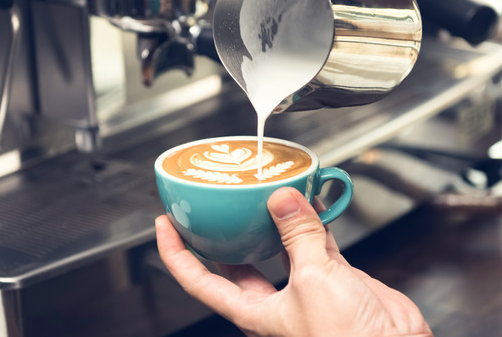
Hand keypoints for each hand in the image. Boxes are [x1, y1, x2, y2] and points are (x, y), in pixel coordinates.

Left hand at [155, 187, 432, 336]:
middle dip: (226, 231)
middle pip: (238, 261)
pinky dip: (316, 220)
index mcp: (255, 312)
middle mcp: (276, 301)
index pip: (200, 281)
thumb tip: (283, 200)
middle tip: (215, 201)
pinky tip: (314, 200)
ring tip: (266, 190)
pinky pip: (318, 242)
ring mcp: (307, 288)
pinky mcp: (336, 278)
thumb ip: (298, 236)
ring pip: (281, 247)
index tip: (165, 225)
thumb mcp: (313, 279)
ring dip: (276, 219)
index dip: (178, 254)